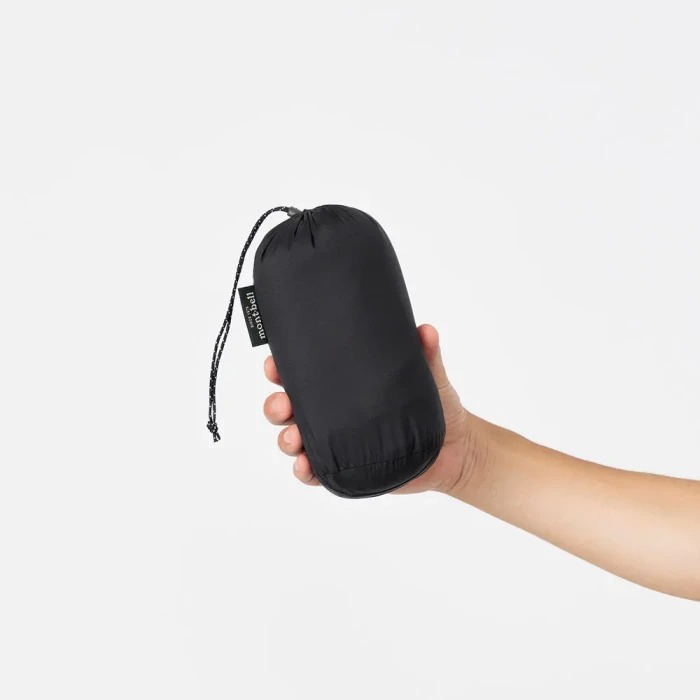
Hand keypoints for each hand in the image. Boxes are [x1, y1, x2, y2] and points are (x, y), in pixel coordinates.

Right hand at [262, 324, 484, 493]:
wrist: (456, 449)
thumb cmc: (437, 406)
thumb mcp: (430, 376)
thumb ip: (427, 354)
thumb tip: (426, 330)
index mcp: (343, 384)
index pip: (303, 373)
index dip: (282, 368)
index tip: (274, 363)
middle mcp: (333, 412)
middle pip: (288, 406)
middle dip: (276, 405)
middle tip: (282, 404)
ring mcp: (336, 442)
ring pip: (294, 439)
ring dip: (285, 439)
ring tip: (293, 440)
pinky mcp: (346, 469)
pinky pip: (315, 472)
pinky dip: (304, 470)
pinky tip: (305, 466)